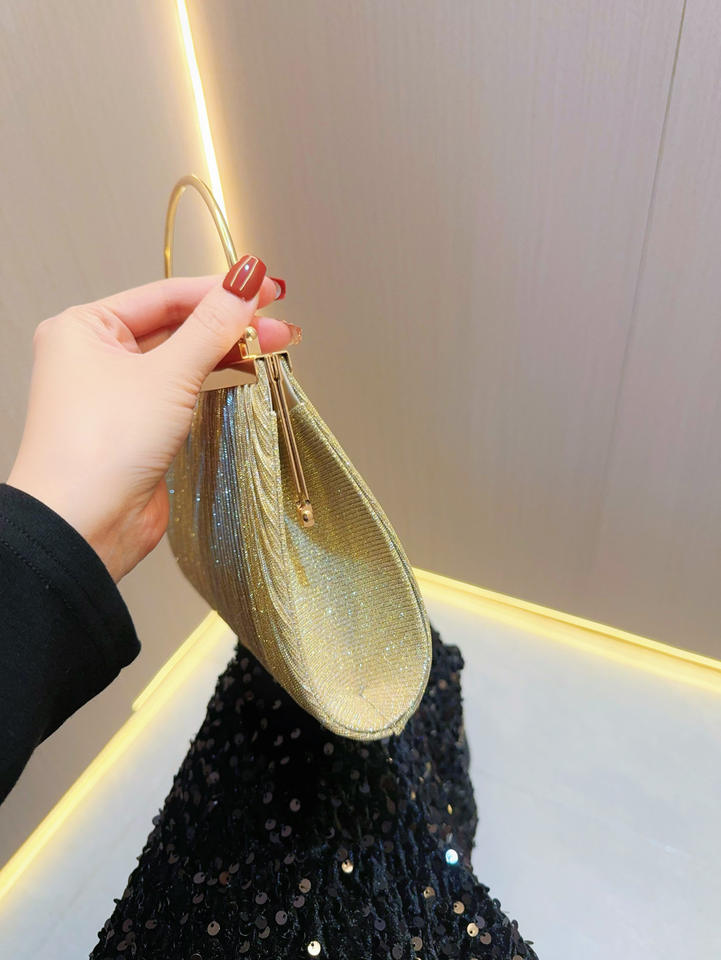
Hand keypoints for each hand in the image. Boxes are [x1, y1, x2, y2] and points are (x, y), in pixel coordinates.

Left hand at [7, 263, 300, 581]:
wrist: (84, 526)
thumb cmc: (97, 449)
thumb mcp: (166, 374)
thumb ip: (212, 326)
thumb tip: (244, 281)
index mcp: (86, 328)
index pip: (166, 294)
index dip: (220, 290)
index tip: (263, 288)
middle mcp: (98, 357)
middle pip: (178, 325)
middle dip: (230, 323)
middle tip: (278, 322)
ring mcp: (120, 394)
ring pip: (183, 360)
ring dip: (227, 351)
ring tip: (273, 345)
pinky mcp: (140, 427)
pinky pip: (183, 392)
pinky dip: (214, 381)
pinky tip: (245, 372)